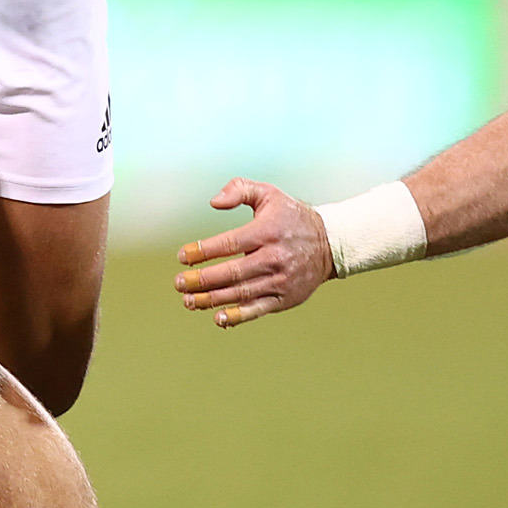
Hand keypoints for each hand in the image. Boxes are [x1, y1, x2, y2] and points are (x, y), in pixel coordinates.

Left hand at [175, 178, 335, 327]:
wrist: (330, 243)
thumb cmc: (290, 217)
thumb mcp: (268, 194)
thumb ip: (239, 190)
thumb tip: (213, 202)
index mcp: (266, 232)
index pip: (228, 244)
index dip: (202, 251)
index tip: (182, 255)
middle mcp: (273, 257)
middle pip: (231, 273)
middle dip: (201, 280)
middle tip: (178, 283)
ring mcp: (280, 280)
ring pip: (240, 293)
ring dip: (211, 299)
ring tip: (188, 300)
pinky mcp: (285, 298)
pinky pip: (258, 309)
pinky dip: (237, 316)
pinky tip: (218, 317)